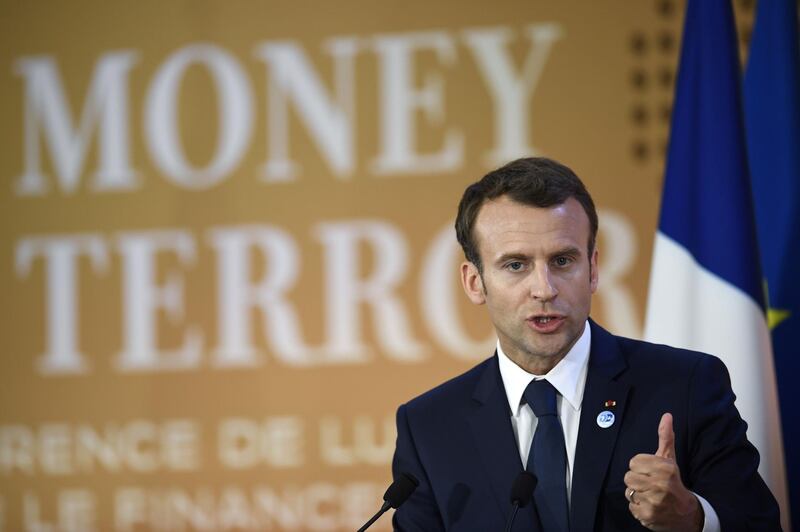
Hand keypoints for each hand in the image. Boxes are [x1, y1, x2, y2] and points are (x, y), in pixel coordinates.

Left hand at [624, 413, 703, 530]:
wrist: (686, 513)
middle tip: (650, 485)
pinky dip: (638, 508)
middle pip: (628, 477)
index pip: (633, 462)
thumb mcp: (670, 459)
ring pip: (628, 492)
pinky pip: (631, 507)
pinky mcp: (648, 516)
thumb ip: (666, 437)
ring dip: (637, 494)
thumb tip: (666, 416)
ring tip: (650, 495)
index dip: (640, 467)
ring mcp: (654, 501)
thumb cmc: (673, 482)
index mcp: (665, 468)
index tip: (651, 472)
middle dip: (637, 481)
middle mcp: (660, 484)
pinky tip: (650, 506)